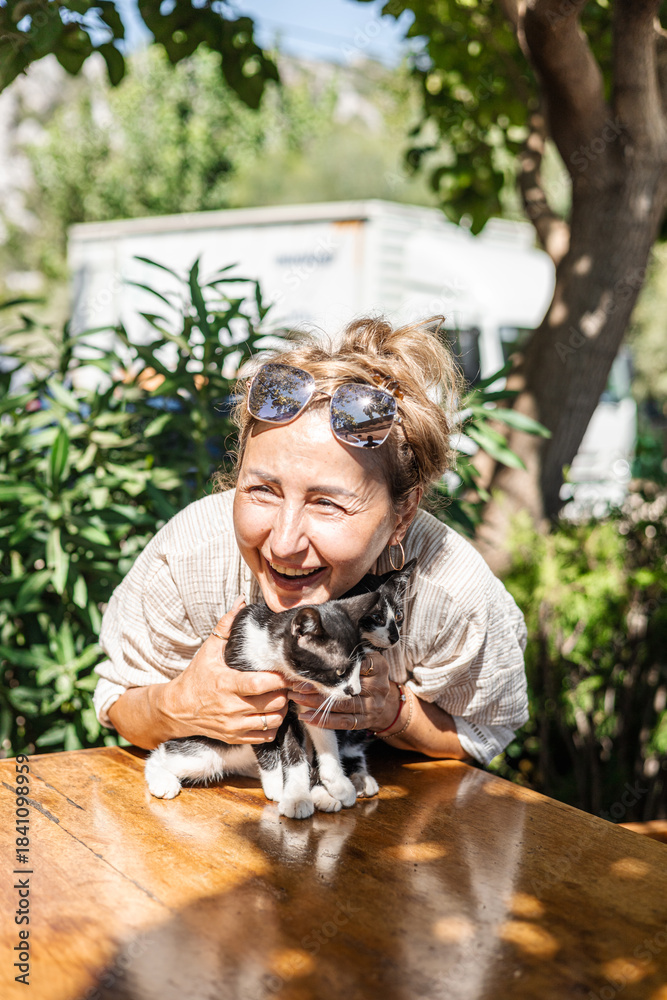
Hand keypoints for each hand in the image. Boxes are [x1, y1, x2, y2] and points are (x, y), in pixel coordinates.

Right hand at [157, 597, 288, 743]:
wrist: (177, 709)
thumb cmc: (196, 677)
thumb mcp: (208, 650)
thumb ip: (226, 626)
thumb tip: (241, 601)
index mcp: (226, 684)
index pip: (261, 685)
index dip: (279, 679)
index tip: (287, 670)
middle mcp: (231, 708)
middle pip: (273, 704)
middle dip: (285, 692)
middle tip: (288, 682)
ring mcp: (234, 726)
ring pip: (273, 721)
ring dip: (282, 708)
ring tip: (281, 696)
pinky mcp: (235, 738)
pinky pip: (266, 736)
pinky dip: (274, 725)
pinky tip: (271, 712)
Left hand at [289, 652, 400, 732]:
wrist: (387, 703)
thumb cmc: (369, 675)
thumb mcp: (366, 659)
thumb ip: (349, 653)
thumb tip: (316, 646)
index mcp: (379, 666)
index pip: (357, 664)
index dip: (334, 666)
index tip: (313, 666)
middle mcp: (379, 686)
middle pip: (345, 686)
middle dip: (318, 686)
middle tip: (296, 684)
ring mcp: (373, 706)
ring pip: (342, 705)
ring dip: (316, 703)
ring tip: (296, 698)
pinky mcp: (366, 721)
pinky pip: (343, 723)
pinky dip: (324, 721)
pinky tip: (306, 717)